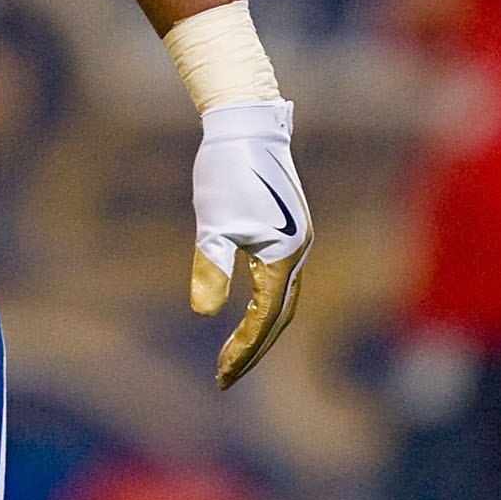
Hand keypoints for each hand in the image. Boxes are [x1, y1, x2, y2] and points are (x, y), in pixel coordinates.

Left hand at [187, 101, 310, 390]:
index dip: (243, 351)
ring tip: (230, 353)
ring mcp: (294, 242)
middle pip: (279, 318)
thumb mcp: (213, 221)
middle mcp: (296, 254)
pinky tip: (241, 310)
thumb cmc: (227, 170)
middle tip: (224, 375)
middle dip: (253, 349)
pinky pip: (277, 280)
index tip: (221, 377)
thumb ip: (211, 267)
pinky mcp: (285, 230)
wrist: (246, 122)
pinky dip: (261, 304)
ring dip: (258, 329)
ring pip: (280, 300)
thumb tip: (204, 313)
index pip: (264, 320)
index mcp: (282, 257)